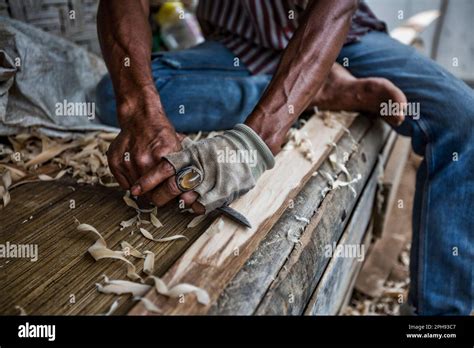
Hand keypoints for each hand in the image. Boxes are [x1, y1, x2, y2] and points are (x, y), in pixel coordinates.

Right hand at [106, 97, 181, 192]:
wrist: (140, 117)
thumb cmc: (162, 135)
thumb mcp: (179, 149)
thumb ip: (183, 171)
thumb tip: (188, 197)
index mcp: (166, 156)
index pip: (171, 187)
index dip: (173, 196)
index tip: (174, 199)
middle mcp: (146, 160)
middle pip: (151, 194)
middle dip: (157, 198)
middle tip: (159, 195)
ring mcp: (129, 161)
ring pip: (137, 191)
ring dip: (142, 190)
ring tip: (147, 179)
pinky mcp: (115, 161)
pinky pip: (123, 184)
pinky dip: (130, 183)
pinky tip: (135, 172)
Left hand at [130, 124, 275, 213]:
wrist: (248, 152)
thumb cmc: (220, 150)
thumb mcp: (198, 147)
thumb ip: (181, 155)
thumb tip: (159, 163)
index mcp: (189, 155)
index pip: (162, 169)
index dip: (147, 181)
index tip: (136, 190)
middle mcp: (196, 170)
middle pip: (169, 189)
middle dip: (157, 197)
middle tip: (153, 199)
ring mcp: (208, 185)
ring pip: (182, 201)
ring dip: (175, 203)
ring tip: (174, 201)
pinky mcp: (218, 196)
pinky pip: (198, 208)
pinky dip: (192, 207)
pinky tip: (192, 202)